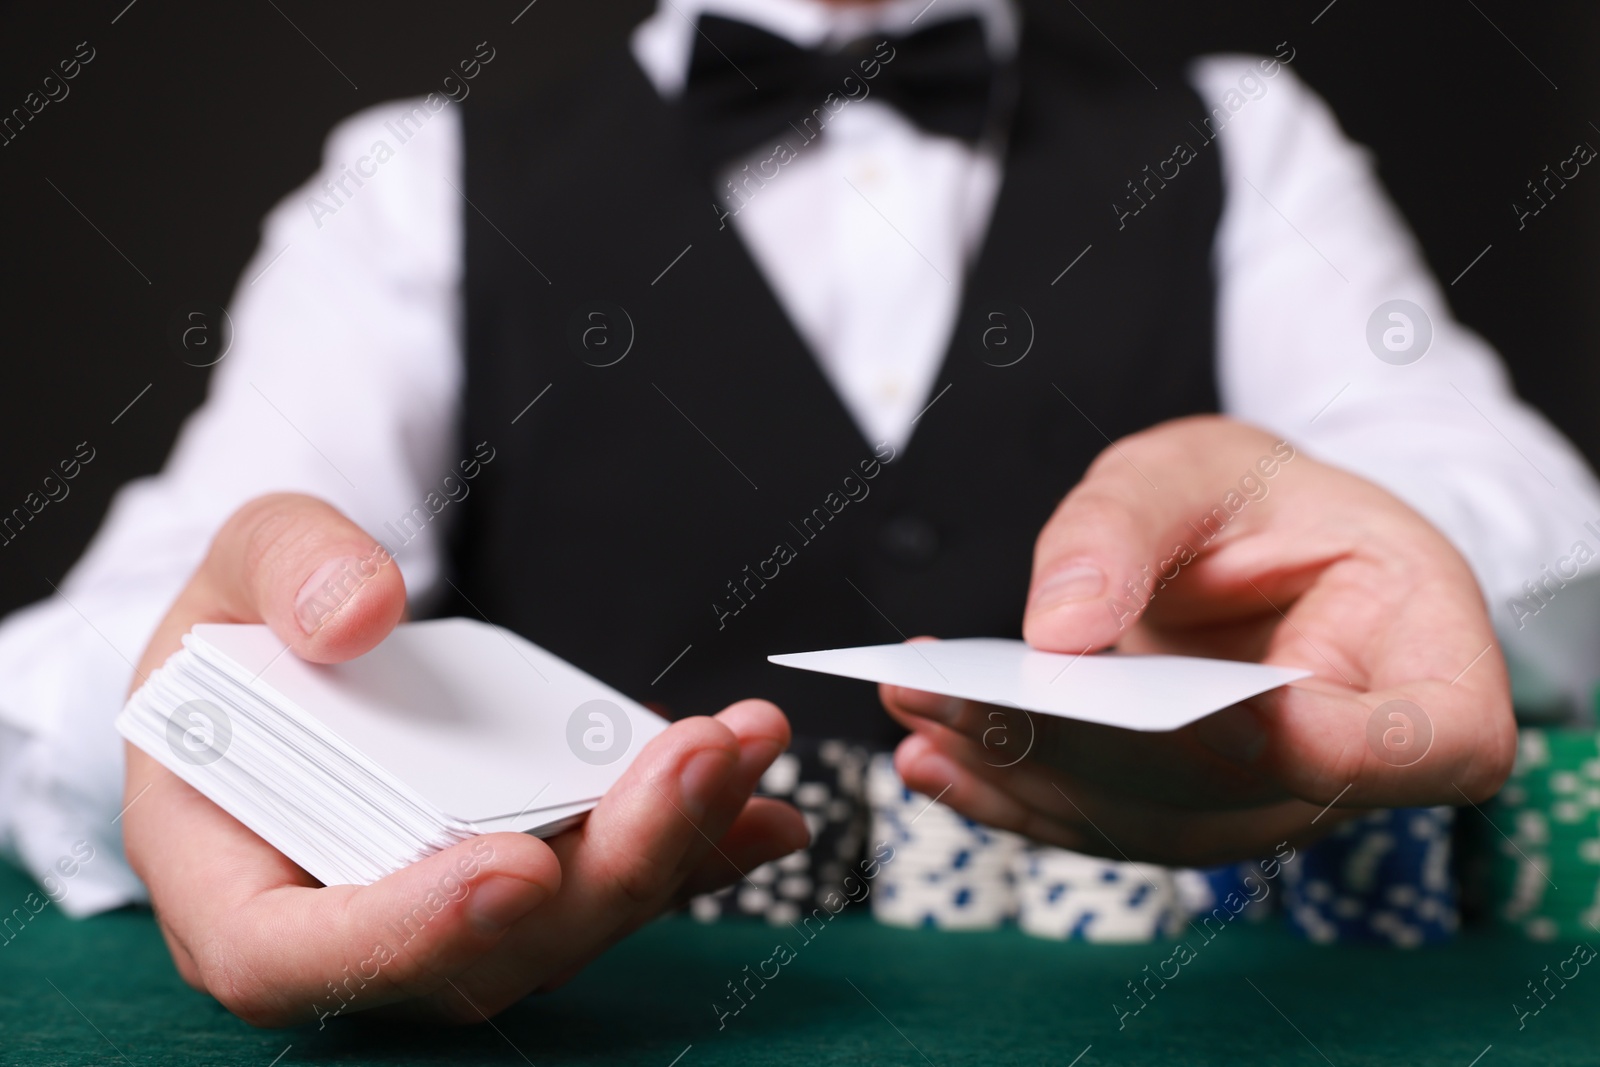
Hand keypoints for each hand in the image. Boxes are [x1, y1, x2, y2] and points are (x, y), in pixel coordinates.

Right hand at [122, 493, 806, 1025]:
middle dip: (604, 867)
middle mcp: (348, 929)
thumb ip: (283, 572)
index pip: (292, 958)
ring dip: (672, 846)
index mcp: (231, 885)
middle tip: (693, 761)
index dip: (408, 932)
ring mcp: (448, 917)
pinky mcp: (524, 884)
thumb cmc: (247, 633)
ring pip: (567, 927)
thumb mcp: (236, 567)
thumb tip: (360, 614)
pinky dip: (693, 848)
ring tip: (743, 746)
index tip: (517, 865)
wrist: (300, 655)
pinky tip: (764, 804)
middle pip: (478, 957)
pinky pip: (610, 885)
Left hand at [880, 416, 1513, 865]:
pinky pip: (1106, 825)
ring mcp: (1273, 805)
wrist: (1248, 544)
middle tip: (959, 698)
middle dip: (1089, 748)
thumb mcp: (1202, 463)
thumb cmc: (1256, 496)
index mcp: (1429, 665)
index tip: (1198, 706)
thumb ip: (1131, 524)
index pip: (1405, 743)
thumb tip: (1057, 630)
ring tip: (918, 719)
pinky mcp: (1191, 816)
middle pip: (1238, 791)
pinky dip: (1012, 797)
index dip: (1308, 743)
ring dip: (1025, 780)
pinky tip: (932, 758)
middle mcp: (1359, 764)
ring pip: (1155, 824)